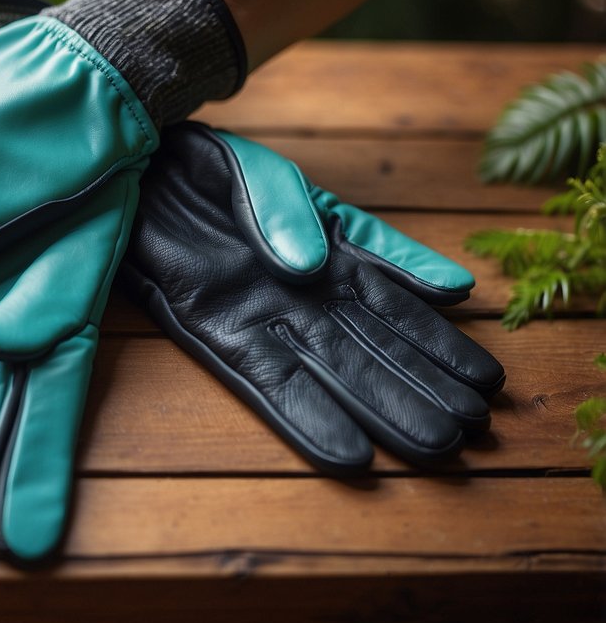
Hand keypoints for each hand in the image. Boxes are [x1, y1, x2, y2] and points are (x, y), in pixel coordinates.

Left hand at [122, 123, 503, 471]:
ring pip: (330, 372)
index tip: (485, 376)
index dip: (437, 339)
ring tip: (432, 452)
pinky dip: (303, 416)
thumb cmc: (206, 168)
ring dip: (376, 411)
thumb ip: (295, 216)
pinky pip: (264, 380)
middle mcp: (301, 294)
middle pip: (371, 347)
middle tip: (472, 432)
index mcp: (327, 252)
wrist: (138, 170)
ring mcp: (260, 318)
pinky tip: (346, 453)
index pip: (394, 302)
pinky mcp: (213, 334)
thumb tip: (318, 266)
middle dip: (418, 389)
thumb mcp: (261, 177)